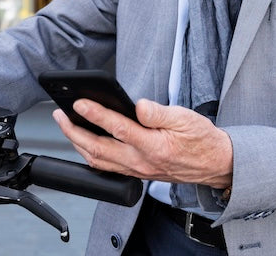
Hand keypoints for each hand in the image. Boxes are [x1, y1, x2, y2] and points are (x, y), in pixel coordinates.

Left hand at [52, 98, 232, 188]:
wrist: (214, 163)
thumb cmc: (201, 139)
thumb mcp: (185, 118)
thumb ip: (159, 113)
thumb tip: (139, 106)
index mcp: (154, 146)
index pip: (118, 128)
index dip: (96, 114)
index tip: (80, 102)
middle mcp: (142, 161)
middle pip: (98, 149)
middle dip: (74, 131)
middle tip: (60, 115)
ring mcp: (137, 170)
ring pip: (99, 161)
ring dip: (78, 144)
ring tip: (67, 126)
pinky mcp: (137, 173)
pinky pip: (107, 167)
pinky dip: (90, 156)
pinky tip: (84, 144)